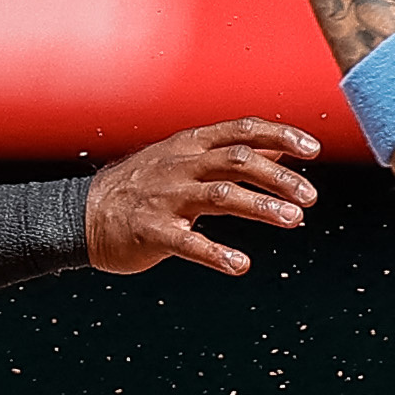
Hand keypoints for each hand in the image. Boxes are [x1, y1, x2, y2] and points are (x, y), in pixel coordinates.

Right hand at [86, 120, 319, 278]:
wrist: (81, 214)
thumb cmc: (141, 186)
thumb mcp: (182, 157)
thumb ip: (228, 152)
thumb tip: (279, 145)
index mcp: (190, 145)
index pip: (242, 130)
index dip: (280, 136)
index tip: (313, 150)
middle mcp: (181, 166)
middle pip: (238, 161)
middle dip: (279, 177)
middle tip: (309, 197)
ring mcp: (166, 198)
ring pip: (221, 195)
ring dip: (261, 207)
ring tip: (292, 221)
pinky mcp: (152, 232)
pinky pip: (188, 243)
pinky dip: (216, 254)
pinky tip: (240, 264)